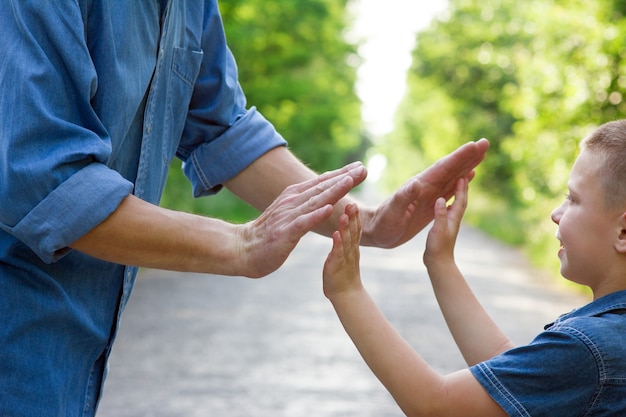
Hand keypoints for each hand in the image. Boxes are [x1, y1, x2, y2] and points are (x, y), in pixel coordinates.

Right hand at [238, 164, 365, 277]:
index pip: (322, 182)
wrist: (243, 248)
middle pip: (322, 187)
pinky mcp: (285, 233)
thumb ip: (304, 201)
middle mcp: (292, 202)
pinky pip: (303, 223)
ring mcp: (288, 216)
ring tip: (350, 181)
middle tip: (364, 169)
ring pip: (315, 201)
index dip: (342, 174)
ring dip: (333, 191)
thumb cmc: (269, 233)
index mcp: (294, 196)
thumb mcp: (289, 212)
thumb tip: (322, 192)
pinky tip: (328, 209)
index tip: (361, 167)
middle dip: (344, 177)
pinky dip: (315, 215)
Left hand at [323, 203, 361, 297]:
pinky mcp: (336, 266)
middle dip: (353, 215)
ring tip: (345, 213)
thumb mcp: (345, 252)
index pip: (355, 226)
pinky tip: (336, 235)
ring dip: (346, 226)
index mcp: (352, 245)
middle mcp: (350, 249)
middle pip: (353, 230)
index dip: (355, 213)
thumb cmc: (342, 273)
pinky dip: (338, 243)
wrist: (345, 295)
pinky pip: (338, 253)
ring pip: (347, 239)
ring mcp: (345, 257)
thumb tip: (346, 225)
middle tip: (352, 201)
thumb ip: (346, 238)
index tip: (354, 201)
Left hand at [360, 139, 487, 247]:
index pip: (443, 168)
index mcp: (420, 186)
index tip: (474, 145)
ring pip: (452, 176)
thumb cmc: (381, 224)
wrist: (375, 231)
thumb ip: (403, 198)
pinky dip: (461, 180)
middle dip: (468, 155)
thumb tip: (416, 183)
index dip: (459, 157)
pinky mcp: (430, 203)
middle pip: (451, 168)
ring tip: (482, 153)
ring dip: (467, 164)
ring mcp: (428, 194)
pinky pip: (449, 189)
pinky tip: (469, 175)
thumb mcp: (392, 212)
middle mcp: (426, 186)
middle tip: (486, 142)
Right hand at [423, 178, 467, 268]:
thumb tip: (441, 199)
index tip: (463, 175)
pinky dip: (449, 203)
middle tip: (465, 175)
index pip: (460, 200)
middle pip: (461, 200)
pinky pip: (449, 211)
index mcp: (453, 219)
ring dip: (458, 194)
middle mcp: (454, 220)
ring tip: (457, 185)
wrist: (438, 262)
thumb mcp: (437, 229)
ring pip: (456, 205)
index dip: (462, 188)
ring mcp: (449, 224)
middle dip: (463, 188)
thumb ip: (440, 215)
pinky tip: (446, 202)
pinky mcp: (444, 227)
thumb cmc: (438, 247)